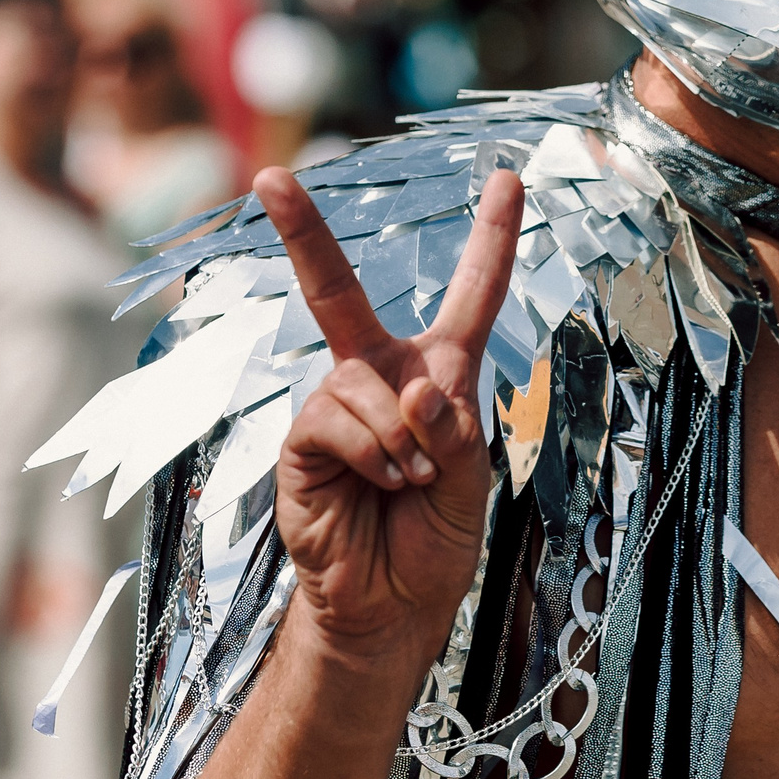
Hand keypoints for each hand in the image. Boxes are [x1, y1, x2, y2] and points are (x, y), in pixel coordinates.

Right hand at [262, 164, 525, 669]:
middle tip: (271, 176)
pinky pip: (336, 421)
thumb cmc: (437, 536)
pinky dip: (374, 454)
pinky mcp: (303, 443)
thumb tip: (412, 389)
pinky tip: (382, 486)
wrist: (395, 603)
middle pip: (336, 291)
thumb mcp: (471, 478)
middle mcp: (379, 375)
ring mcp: (334, 405)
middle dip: (302, 232)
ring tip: (410, 484)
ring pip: (364, 385)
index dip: (491, 236)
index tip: (507, 177)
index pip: (471, 294)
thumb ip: (453, 428)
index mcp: (438, 373)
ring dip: (402, 441)